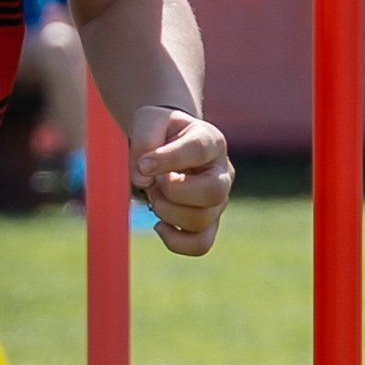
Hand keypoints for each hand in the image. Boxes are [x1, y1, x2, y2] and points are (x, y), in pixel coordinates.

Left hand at [126, 105, 234, 256]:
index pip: (198, 151)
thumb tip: (143, 179)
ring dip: (167, 211)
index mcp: (211, 141)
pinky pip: (201, 244)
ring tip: (155, 194)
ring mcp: (220, 200)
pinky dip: (175, 241)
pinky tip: (159, 224)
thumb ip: (145, 141)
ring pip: (202, 220)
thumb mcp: (149, 121)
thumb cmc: (161, 131)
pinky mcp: (209, 222)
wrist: (169, 142)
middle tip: (154, 182)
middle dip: (173, 192)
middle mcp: (222, 172)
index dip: (168, 159)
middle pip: (213, 192)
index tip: (142, 164)